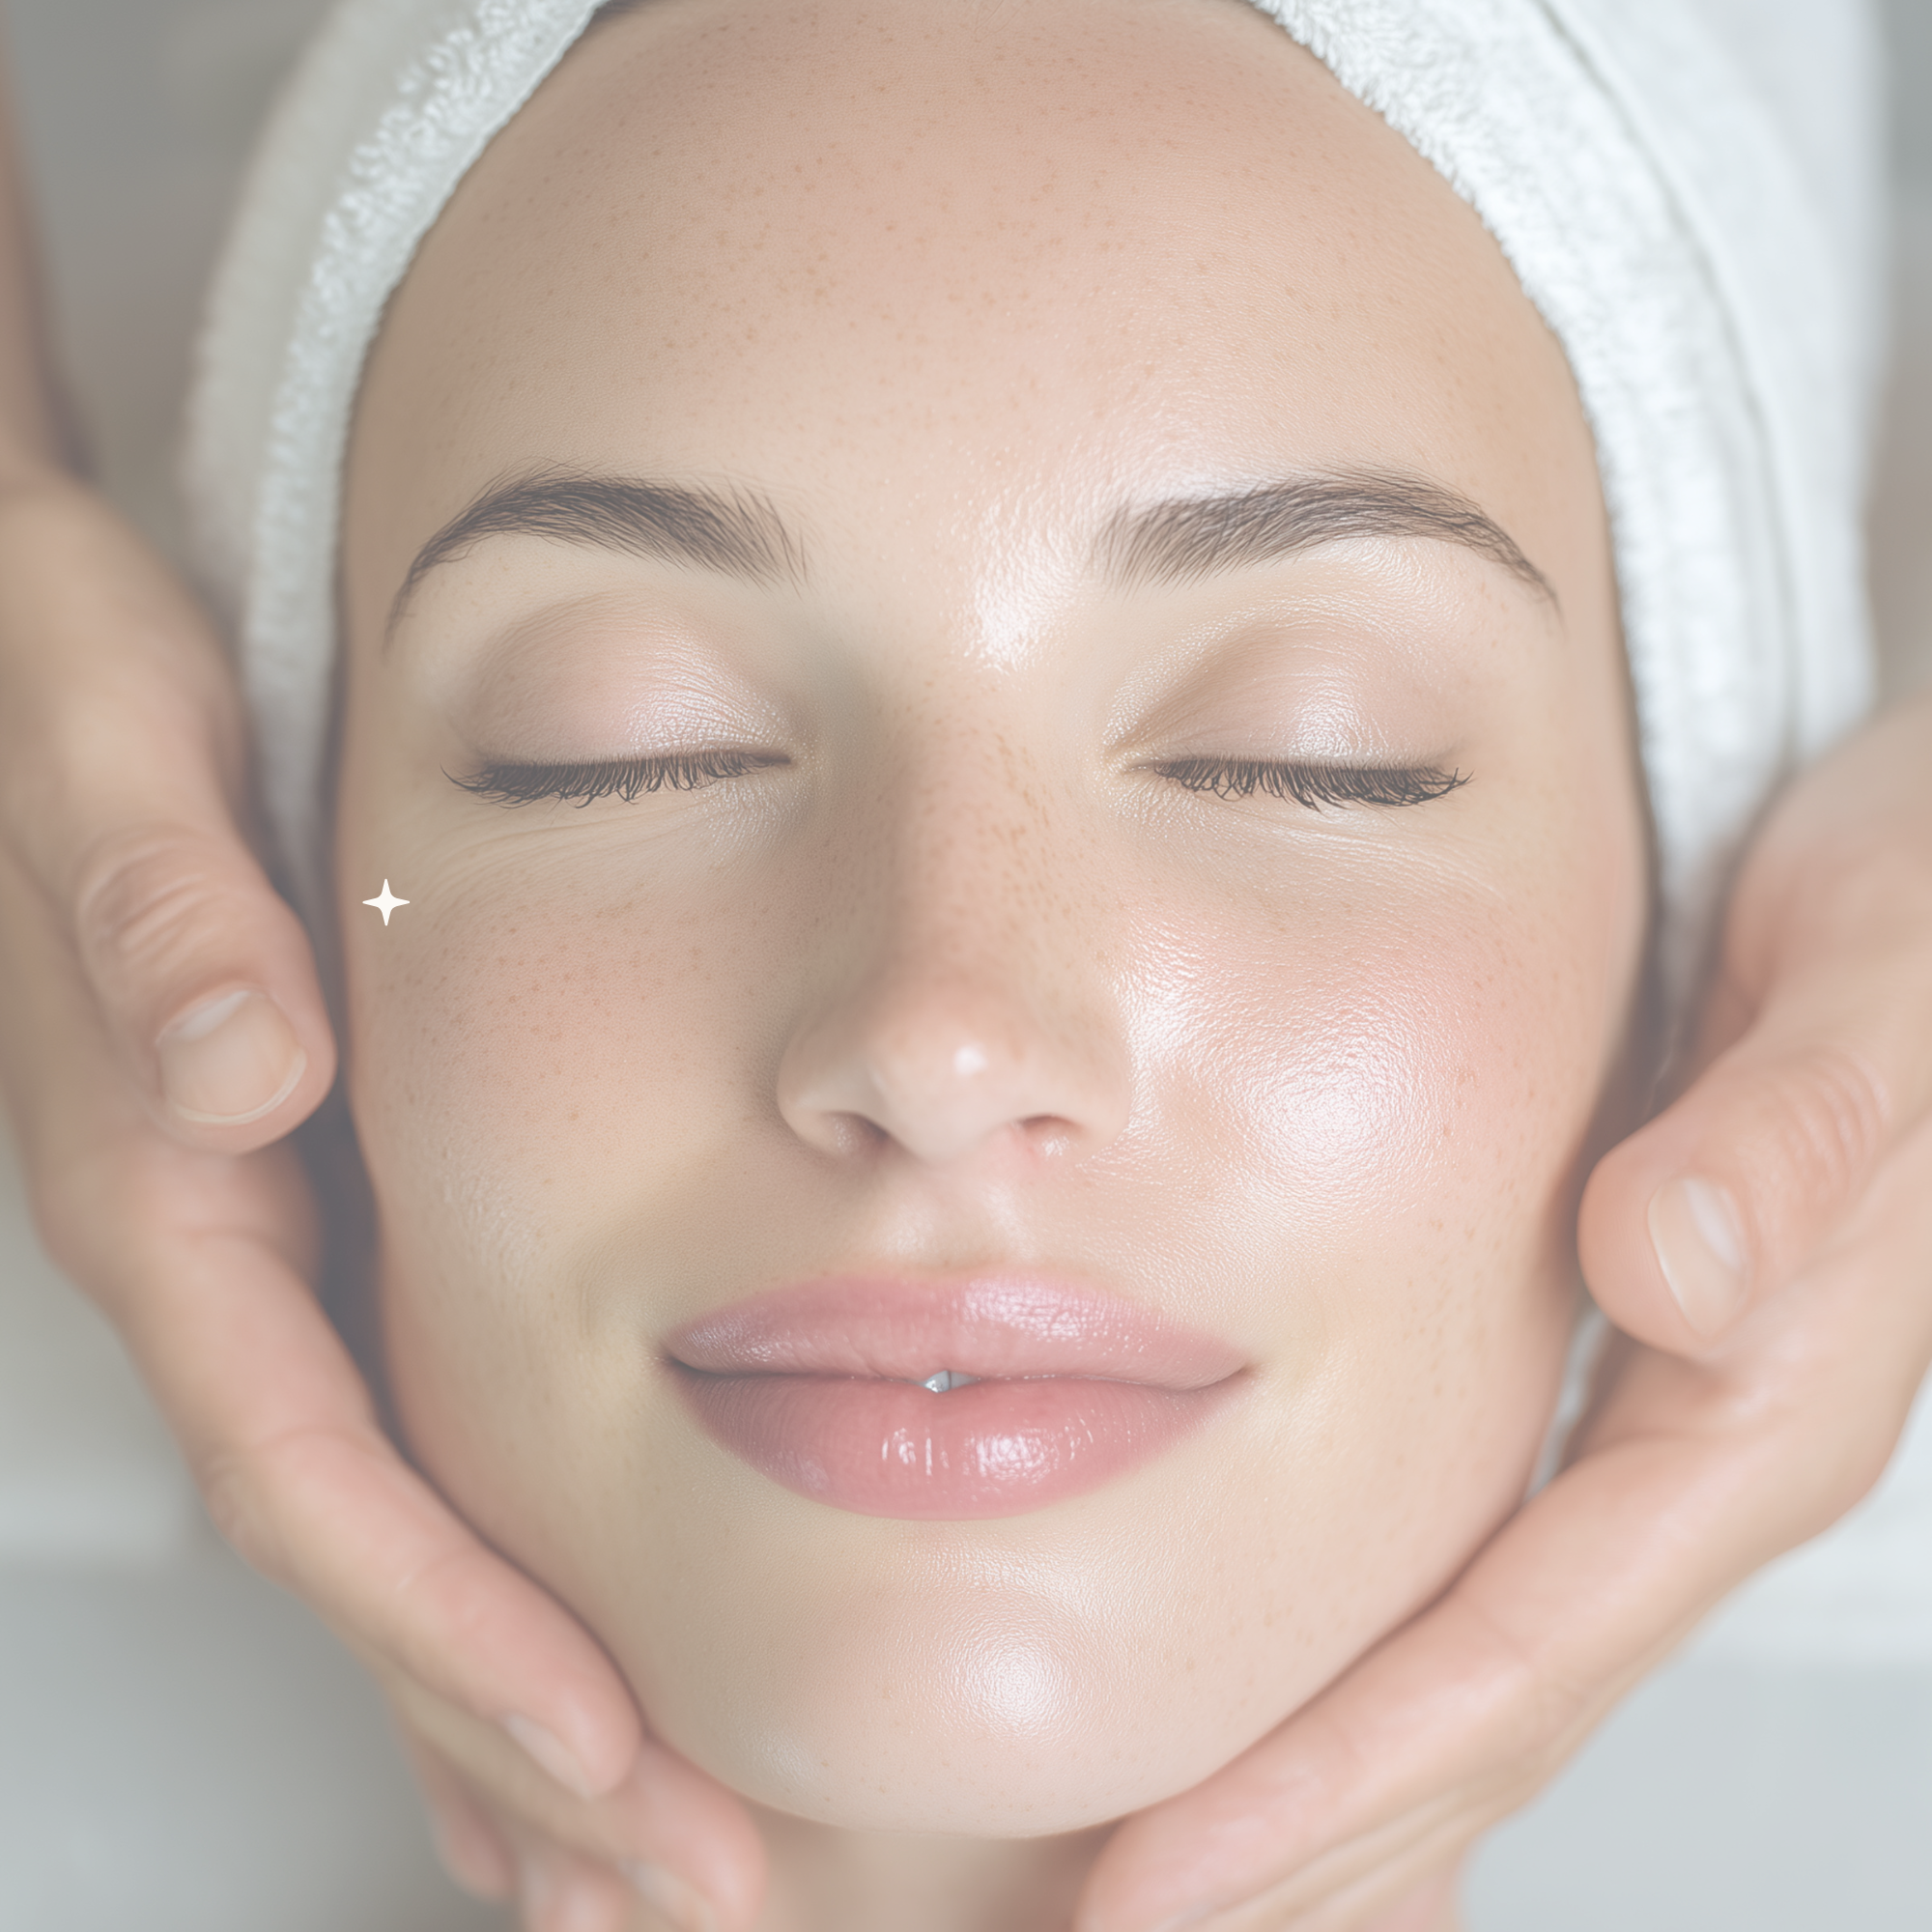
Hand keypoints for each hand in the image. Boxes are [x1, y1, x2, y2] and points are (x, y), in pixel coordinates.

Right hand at [0, 475, 764, 1930]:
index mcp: (169, 1184)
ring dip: (498, 1718)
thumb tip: (234, 1068)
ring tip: (628, 1864)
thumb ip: (157, 899)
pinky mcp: (294, 1222)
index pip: (320, 1473)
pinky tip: (537, 1688)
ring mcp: (247, 1254)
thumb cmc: (68, 675)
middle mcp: (208, 1250)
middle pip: (364, 1562)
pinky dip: (468, 1599)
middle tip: (676, 1887)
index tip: (608, 1752)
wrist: (35, 633)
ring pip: (381, 1544)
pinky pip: (387, 1460)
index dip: (457, 1627)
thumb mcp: (104, 746)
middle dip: (512, 1739)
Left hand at [1073, 691, 1931, 1931]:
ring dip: (1340, 1785)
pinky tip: (1310, 1697)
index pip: (1510, 1653)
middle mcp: (1702, 1449)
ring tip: (1188, 1880)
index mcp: (1752, 1406)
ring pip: (1482, 1658)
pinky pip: (1486, 1560)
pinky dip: (1384, 1659)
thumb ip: (1790, 1137)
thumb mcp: (1877, 987)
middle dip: (1311, 1848)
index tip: (1163, 1888)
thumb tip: (1660, 1270)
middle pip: (1486, 1709)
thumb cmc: (1923, 910)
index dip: (1334, 1783)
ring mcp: (1663, 1421)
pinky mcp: (1624, 1363)